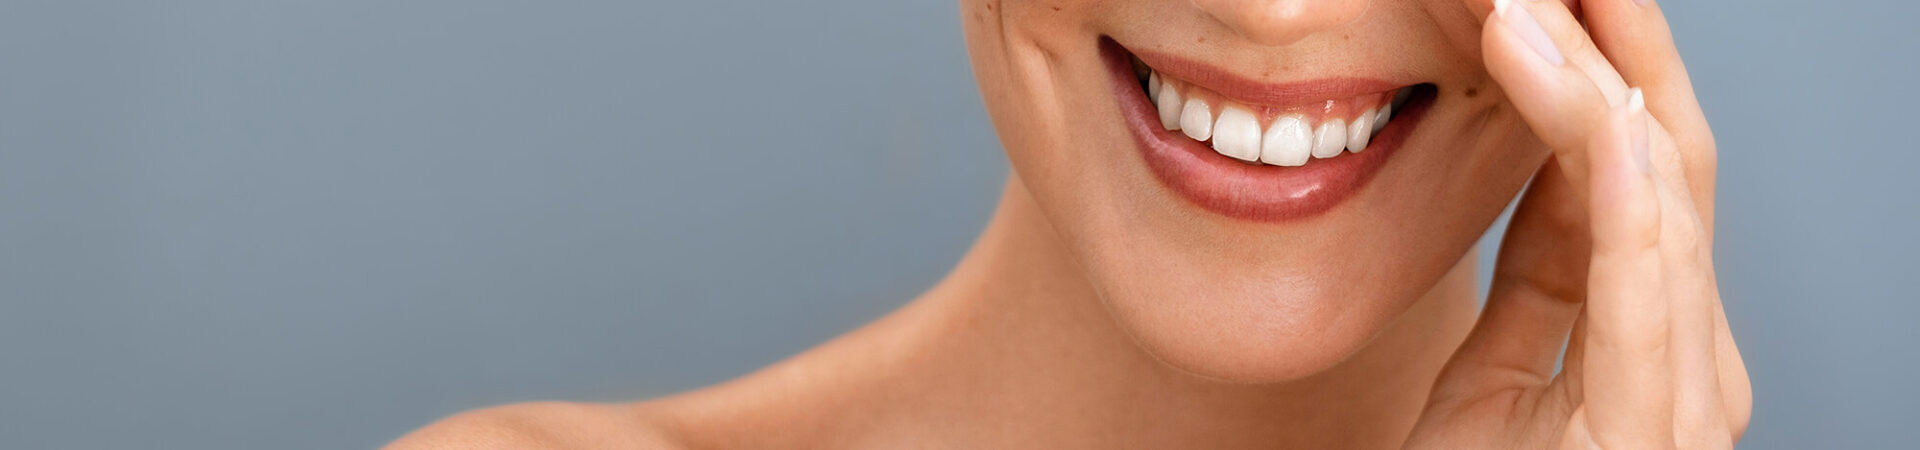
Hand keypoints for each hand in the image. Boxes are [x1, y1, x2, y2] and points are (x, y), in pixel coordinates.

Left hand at [1402, 0, 1751, 447]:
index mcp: (1668, 355)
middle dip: (1614, 63)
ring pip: (1657, 209)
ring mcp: (1681, 409)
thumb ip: (1538, 289)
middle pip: (1664, 178)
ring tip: (1531, 13)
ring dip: (1594, 96)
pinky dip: (1624, 197)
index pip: (1649, 186)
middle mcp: (1696, 376)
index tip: (1555, 7)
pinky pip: (1641, 296)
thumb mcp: (1496, 380)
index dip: (1605, 84)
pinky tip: (1609, 119)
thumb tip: (1556, 174)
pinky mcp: (1641, 437)